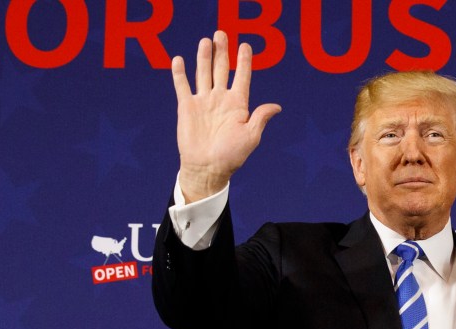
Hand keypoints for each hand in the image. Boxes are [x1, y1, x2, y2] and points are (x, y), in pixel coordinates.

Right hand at [172, 30, 280, 201]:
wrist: (208, 168)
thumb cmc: (232, 155)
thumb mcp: (251, 136)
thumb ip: (260, 118)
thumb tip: (277, 106)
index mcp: (238, 104)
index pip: (243, 77)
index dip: (244, 61)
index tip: (246, 45)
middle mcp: (221, 99)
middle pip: (222, 69)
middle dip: (223, 52)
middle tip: (221, 33)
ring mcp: (204, 102)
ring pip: (204, 73)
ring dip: (204, 57)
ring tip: (206, 41)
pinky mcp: (187, 107)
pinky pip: (182, 86)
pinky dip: (180, 73)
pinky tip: (179, 59)